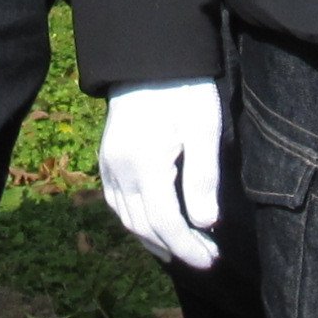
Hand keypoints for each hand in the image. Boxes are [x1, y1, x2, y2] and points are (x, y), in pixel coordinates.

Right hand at [98, 78, 221, 269]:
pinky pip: (116, 202)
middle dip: (175, 248)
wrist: (147, 58)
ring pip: (126, 218)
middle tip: (205, 257)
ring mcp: (108, 164)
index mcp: (145, 164)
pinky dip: (134, 222)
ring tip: (182, 250)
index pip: (165, 222)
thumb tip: (205, 223)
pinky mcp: (106, 158)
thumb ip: (203, 177)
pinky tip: (152, 227)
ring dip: (153, 239)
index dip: (188, 247)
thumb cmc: (182, 89)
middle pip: (144, 226)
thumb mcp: (203, 128)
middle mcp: (120, 170)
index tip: (211, 260)